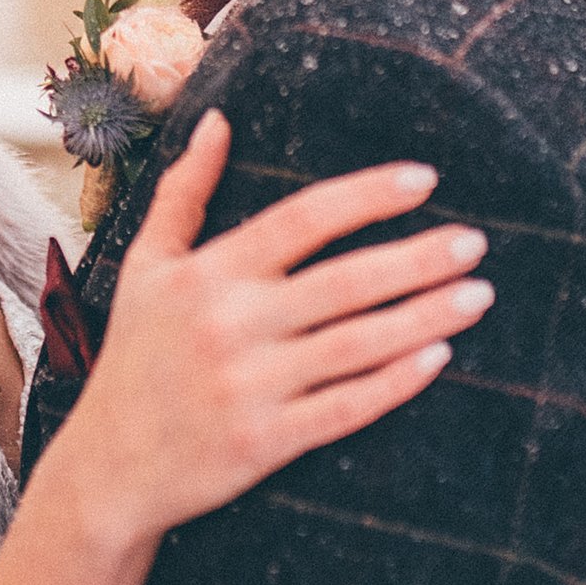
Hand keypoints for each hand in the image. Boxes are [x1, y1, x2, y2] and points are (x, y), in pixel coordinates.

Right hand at [47, 114, 490, 543]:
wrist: (109, 466)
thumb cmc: (136, 356)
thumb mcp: (146, 265)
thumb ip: (184, 191)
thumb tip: (217, 118)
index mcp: (209, 274)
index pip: (302, 219)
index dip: (367, 195)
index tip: (425, 180)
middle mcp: (231, 325)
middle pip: (345, 281)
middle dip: (418, 258)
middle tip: (475, 241)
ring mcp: (250, 386)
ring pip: (357, 344)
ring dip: (426, 317)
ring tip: (476, 294)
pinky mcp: (265, 442)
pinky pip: (346, 408)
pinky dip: (395, 382)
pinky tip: (439, 358)